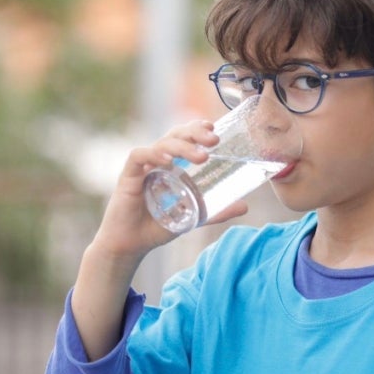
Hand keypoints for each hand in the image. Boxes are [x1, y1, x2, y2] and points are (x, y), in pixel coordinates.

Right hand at [90, 119, 248, 260]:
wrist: (130, 245)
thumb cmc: (157, 227)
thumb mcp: (193, 217)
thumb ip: (216, 211)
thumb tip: (245, 207)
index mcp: (171, 164)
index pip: (184, 137)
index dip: (197, 128)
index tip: (214, 128)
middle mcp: (156, 160)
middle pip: (175, 134)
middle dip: (195, 133)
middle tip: (214, 140)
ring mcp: (142, 166)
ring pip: (162, 144)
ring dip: (182, 146)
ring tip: (202, 157)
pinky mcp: (128, 176)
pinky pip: (139, 156)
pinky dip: (154, 154)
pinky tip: (168, 160)